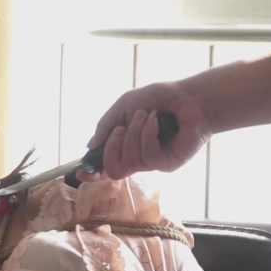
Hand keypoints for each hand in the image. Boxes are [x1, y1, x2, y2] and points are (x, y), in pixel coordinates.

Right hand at [78, 82, 212, 181]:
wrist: (189, 96)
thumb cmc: (159, 98)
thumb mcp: (125, 106)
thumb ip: (105, 126)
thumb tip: (90, 147)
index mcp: (125, 147)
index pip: (105, 168)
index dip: (91, 174)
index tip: (81, 172)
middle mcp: (138, 158)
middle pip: (113, 170)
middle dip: (113, 147)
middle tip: (122, 128)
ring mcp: (153, 163)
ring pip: (130, 162)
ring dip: (134, 134)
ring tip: (147, 116)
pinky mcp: (168, 163)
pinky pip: (148, 157)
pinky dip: (148, 135)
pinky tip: (157, 121)